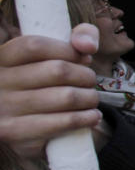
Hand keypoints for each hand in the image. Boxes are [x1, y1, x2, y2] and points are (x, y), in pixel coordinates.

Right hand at [0, 24, 101, 159]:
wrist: (25, 125)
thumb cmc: (45, 81)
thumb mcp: (56, 53)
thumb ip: (79, 36)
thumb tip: (88, 46)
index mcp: (2, 58)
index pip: (35, 45)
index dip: (68, 50)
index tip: (83, 59)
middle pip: (57, 71)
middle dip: (85, 76)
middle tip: (90, 82)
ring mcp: (2, 109)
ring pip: (65, 97)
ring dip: (89, 98)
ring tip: (91, 99)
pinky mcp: (14, 134)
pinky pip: (61, 123)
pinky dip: (84, 118)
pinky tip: (91, 117)